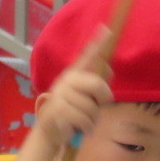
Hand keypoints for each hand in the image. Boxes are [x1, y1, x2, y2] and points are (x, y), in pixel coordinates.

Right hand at [33, 32, 114, 152]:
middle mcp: (67, 80)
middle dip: (103, 98)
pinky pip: (83, 118)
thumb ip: (97, 84)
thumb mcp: (86, 97)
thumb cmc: (72, 112)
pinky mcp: (57, 110)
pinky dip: (86, 127)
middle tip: (99, 106)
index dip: (98, 43)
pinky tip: (80, 129)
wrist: (50, 131)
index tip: (107, 29)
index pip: (88, 56)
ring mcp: (60, 94)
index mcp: (75, 74)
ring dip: (93, 119)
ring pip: (92, 106)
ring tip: (85, 121)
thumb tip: (109, 70)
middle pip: (97, 84)